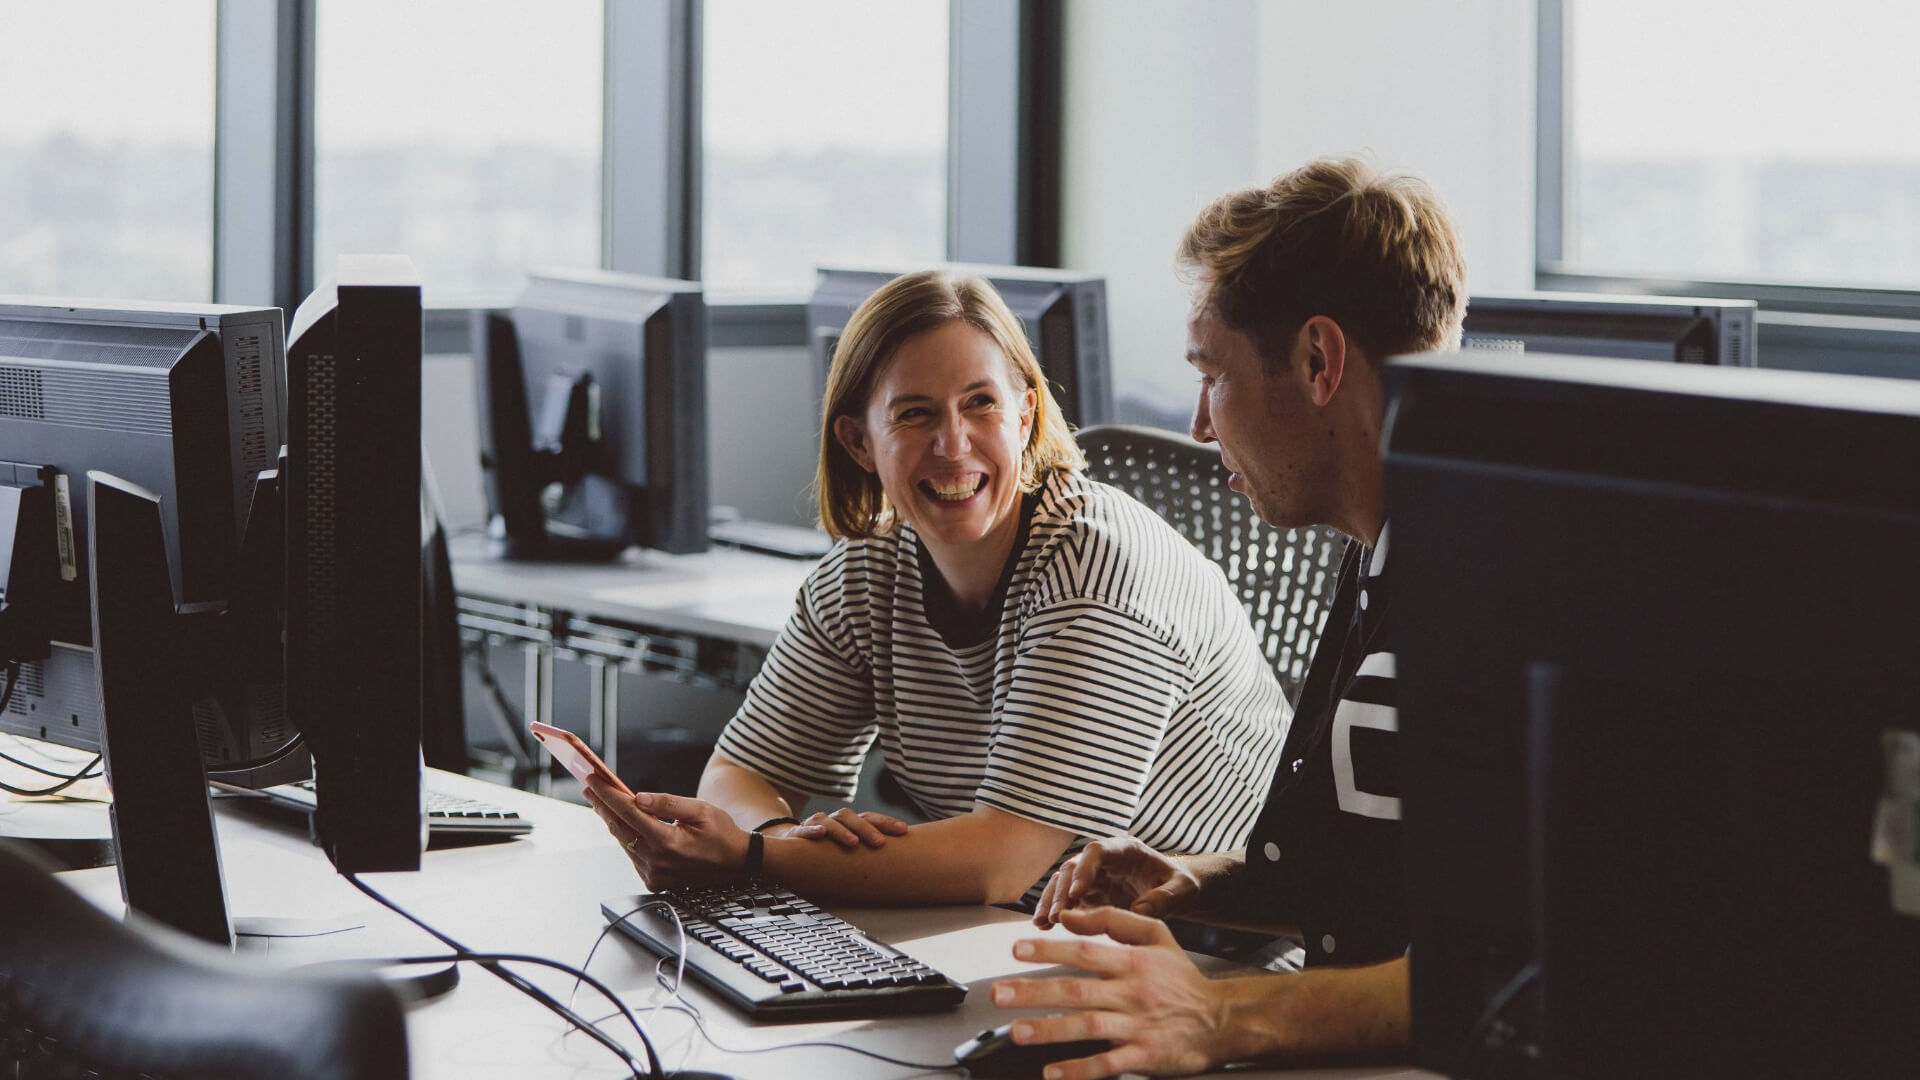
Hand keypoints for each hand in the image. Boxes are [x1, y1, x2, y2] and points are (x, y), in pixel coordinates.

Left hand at [583, 779, 747, 888]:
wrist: (736, 864)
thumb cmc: (721, 834)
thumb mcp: (699, 809)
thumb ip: (667, 803)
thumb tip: (637, 798)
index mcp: (667, 842)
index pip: (628, 812)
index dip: (607, 794)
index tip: (592, 781)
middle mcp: (656, 861)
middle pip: (619, 828)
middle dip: (602, 805)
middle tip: (589, 788)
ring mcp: (653, 874)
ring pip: (623, 842)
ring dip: (612, 821)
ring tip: (602, 801)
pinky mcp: (653, 880)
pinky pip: (632, 854)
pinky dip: (626, 837)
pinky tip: (623, 823)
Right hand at [780, 807, 910, 848]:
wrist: (790, 847)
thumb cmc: (828, 850)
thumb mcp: (849, 850)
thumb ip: (869, 851)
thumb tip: (904, 861)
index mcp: (851, 823)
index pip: (871, 818)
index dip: (887, 823)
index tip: (903, 831)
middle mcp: (835, 820)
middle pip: (853, 817)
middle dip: (867, 829)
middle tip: (880, 843)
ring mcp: (816, 824)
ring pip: (831, 822)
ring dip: (843, 831)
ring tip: (853, 843)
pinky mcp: (797, 834)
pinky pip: (804, 830)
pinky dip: (812, 830)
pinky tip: (820, 834)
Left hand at [991, 906, 1233, 1078]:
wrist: (1222, 1020)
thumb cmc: (1182, 978)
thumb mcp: (1156, 936)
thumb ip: (1114, 921)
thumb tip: (1071, 916)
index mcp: (1133, 962)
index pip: (1084, 952)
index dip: (1049, 950)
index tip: (1016, 949)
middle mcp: (1133, 993)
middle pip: (1078, 990)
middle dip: (1035, 992)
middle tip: (1000, 994)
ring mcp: (1138, 1026)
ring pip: (1088, 1027)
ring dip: (1050, 1030)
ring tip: (1017, 1032)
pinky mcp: (1145, 1056)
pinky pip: (1108, 1064)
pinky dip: (1080, 1069)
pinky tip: (1053, 1072)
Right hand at [1034, 837, 1204, 927]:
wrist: (1176, 893)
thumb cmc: (1181, 886)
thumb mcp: (1182, 889)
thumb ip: (1165, 898)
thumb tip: (1139, 910)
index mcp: (1125, 849)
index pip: (1097, 851)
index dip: (1084, 869)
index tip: (1077, 892)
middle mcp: (1103, 860)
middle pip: (1073, 867)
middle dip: (1063, 890)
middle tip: (1057, 916)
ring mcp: (1093, 877)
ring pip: (1063, 883)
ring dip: (1051, 901)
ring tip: (1043, 923)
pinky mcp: (1088, 895)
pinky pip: (1065, 901)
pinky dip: (1053, 911)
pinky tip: (1042, 926)